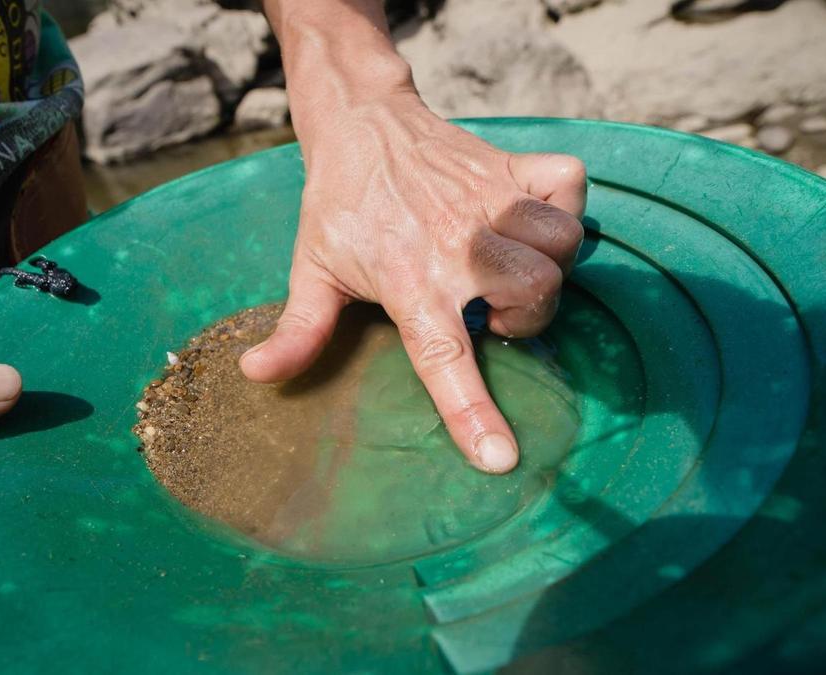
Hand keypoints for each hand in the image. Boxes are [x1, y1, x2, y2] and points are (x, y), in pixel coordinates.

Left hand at [240, 90, 585, 472]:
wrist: (360, 122)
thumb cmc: (339, 204)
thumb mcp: (311, 269)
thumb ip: (297, 330)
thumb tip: (255, 375)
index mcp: (408, 281)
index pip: (444, 357)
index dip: (473, 412)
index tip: (501, 458)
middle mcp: (457, 243)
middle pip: (535, 295)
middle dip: (528, 317)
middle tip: (492, 307)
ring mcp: (491, 199)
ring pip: (562, 245)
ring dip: (547, 265)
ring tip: (509, 267)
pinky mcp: (513, 165)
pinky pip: (571, 186)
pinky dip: (565, 205)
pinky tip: (530, 221)